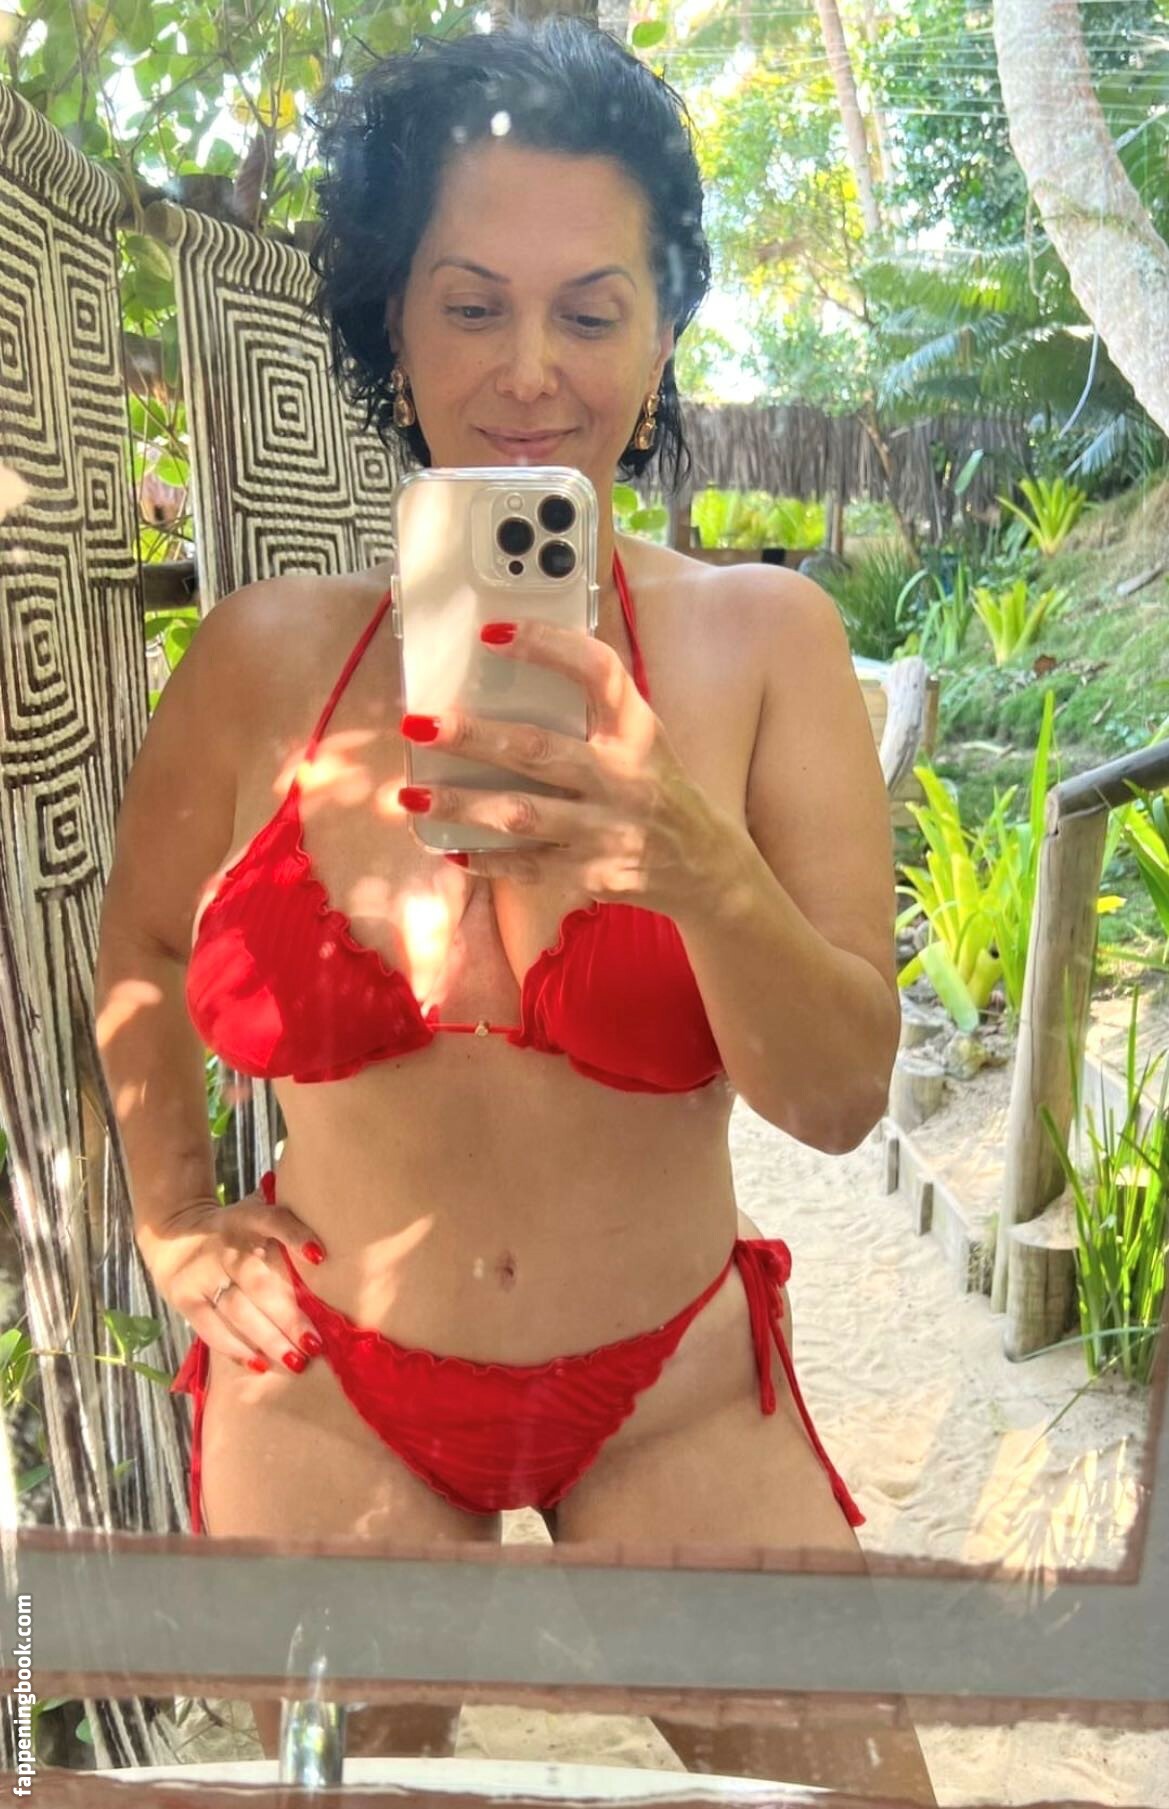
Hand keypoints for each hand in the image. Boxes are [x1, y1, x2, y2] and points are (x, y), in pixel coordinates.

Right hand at [137, 1188, 328, 1376]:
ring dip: (268, 1338)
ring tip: (295, 1360)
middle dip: (288, 1315)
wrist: (175, 1234)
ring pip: (237, 1310)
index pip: (274, 1221)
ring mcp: (202, 1272)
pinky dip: (236, 1348)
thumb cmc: (235, 1231)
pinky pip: (210, 1327)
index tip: (320, 1257)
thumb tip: (336, 1242)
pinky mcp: (184, 1297)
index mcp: (248, 1219)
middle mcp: (225, 1245)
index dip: (296, 1237)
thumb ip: (288, 1223)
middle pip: (258, 1283)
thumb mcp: (256, 1213)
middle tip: (314, 1342)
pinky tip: (260, 1364)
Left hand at [398, 618, 737, 916]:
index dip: (547, 646)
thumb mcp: (644, 738)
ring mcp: (607, 830)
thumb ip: (595, 710)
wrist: (707, 865)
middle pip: (538, 751)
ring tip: (411, 794)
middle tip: (419, 724)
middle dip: (474, 737)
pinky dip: (486, 858)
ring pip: (521, 814)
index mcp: (639, 731)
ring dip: (461, 803)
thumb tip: (510, 674)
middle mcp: (625, 777)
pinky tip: (448, 845)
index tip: (492, 633)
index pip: (598, 672)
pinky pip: (528, 865)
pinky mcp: (592, 874)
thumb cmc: (659, 787)